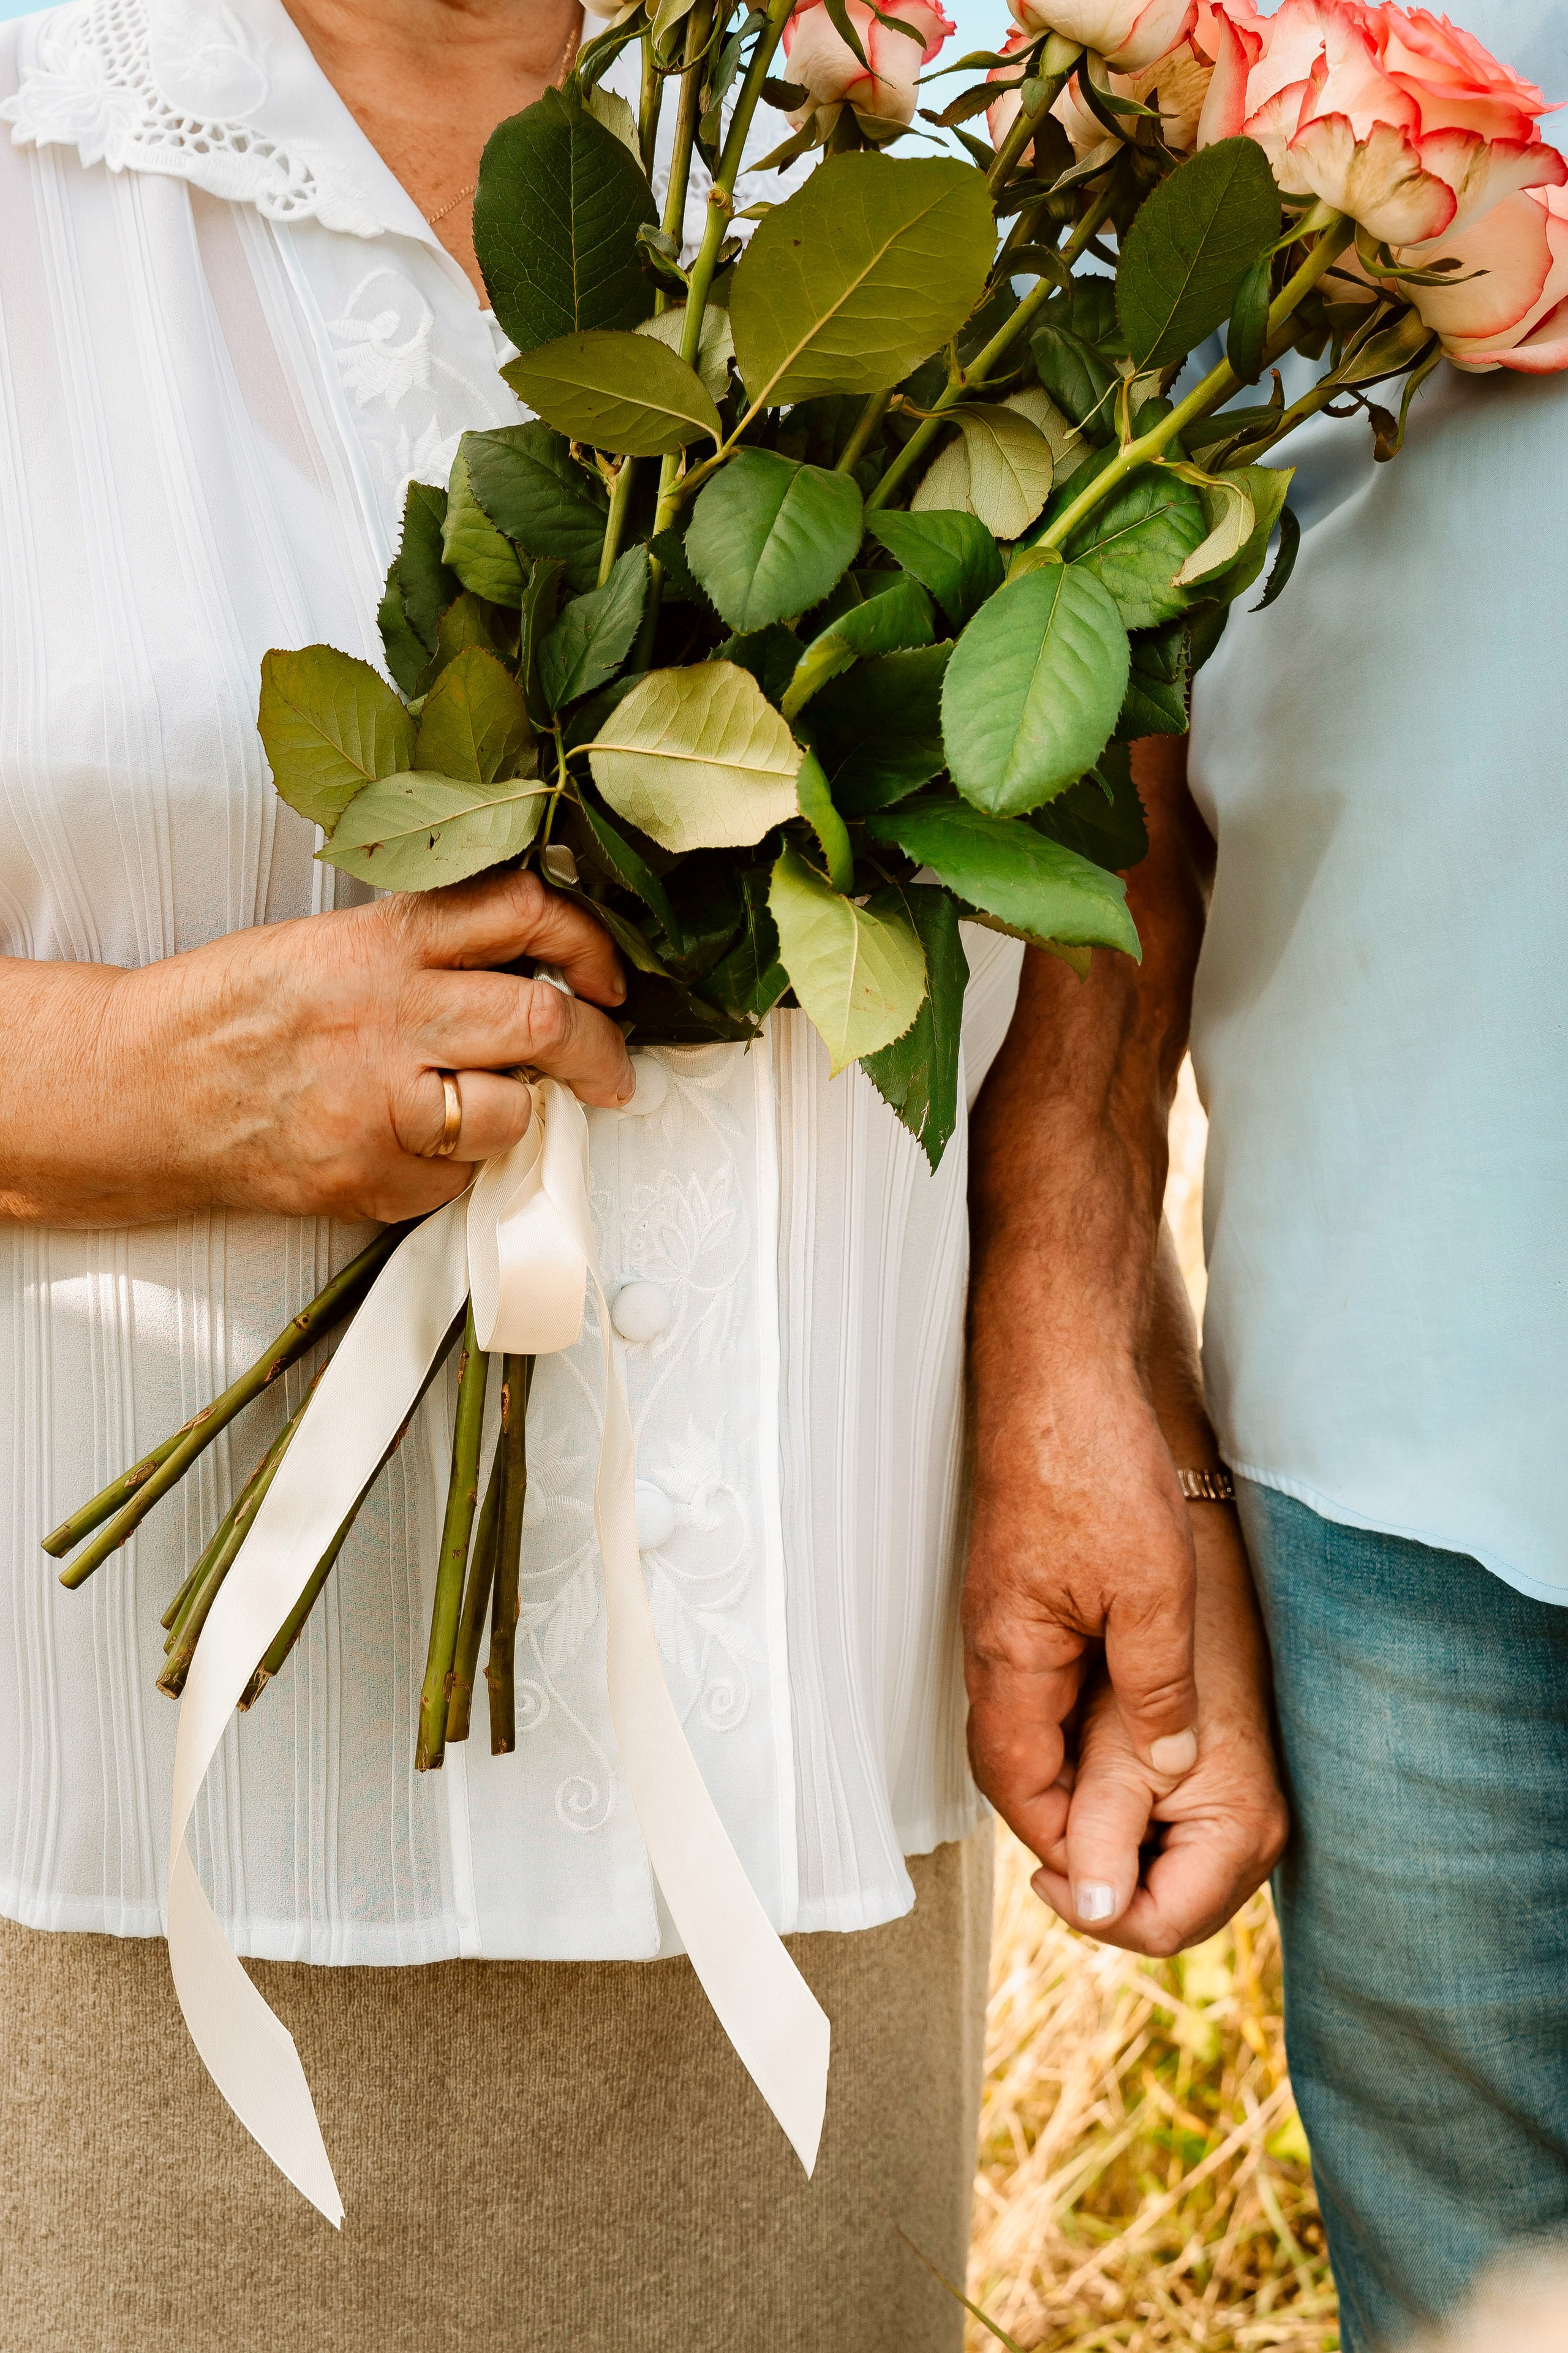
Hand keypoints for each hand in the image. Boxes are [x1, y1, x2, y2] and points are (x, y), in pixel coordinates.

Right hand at [1, 870, 631, 1226]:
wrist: (138, 1090)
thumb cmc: (227, 1017)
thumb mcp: (327, 945)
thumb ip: (425, 950)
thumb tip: (532, 969)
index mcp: (380, 943)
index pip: (522, 913)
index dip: (589, 944)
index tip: (607, 976)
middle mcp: (387, 1015)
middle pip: (543, 1020)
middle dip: (599, 1051)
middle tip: (608, 1068)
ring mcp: (377, 1102)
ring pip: (513, 1109)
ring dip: (525, 1117)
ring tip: (503, 1112)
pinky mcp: (368, 1175)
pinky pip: (459, 1179)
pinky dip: (458, 1170)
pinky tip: (416, 1149)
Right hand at [962, 1362, 1200, 1869]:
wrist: (1059, 1368)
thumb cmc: (1092, 1463)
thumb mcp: (1151, 1591)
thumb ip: (1159, 1686)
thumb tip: (1172, 1765)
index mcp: (1011, 1655)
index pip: (1017, 1783)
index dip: (1059, 1841)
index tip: (1107, 1879)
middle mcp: (996, 1640)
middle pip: (1014, 1757)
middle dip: (1062, 1815)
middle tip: (1120, 1855)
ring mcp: (1008, 1609)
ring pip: (1030, 1713)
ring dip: (1073, 1762)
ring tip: (1131, 1800)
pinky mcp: (1029, 1579)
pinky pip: (1042, 1669)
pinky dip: (1079, 1708)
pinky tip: (1125, 1710)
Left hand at [1030, 1499, 1288, 1953]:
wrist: (1209, 1569)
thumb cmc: (1172, 1644)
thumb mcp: (1119, 1749)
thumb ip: (1102, 1834)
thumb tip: (1090, 1907)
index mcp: (1240, 1833)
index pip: (1157, 1925)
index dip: (1088, 1907)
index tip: (1041, 1866)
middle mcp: (1257, 1836)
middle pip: (1162, 1908)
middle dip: (1098, 1881)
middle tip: (1051, 1827)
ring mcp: (1242, 1814)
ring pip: (1160, 1876)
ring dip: (1107, 1850)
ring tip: (1073, 1792)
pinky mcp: (1223, 1790)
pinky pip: (1167, 1838)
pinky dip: (1122, 1824)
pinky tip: (1097, 1779)